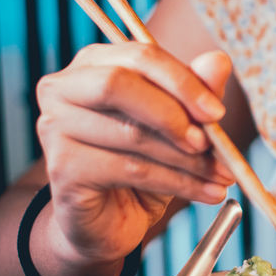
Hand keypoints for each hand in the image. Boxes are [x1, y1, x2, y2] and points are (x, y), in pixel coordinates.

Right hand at [35, 45, 235, 267]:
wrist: (108, 220)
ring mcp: (55, 127)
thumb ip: (195, 90)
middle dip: (174, 114)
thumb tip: (218, 61)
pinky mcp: (62, 168)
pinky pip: (130, 169)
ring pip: (131, 133)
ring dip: (187, 158)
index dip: (183, 82)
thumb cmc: (140, 162)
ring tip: (220, 174)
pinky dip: (177, 182)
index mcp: (93, 62)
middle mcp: (63, 88)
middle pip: (120, 84)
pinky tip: (205, 192)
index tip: (217, 112)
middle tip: (210, 142)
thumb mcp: (176, 124)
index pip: (140, 56)